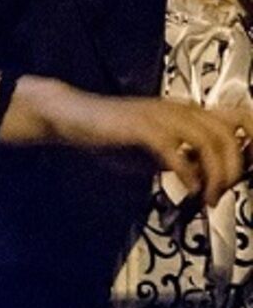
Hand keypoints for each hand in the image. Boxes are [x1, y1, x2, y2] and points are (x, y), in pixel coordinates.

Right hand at [47, 90, 252, 205]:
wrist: (72, 118)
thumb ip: (187, 160)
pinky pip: (176, 151)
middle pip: (229, 134)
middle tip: (222, 195)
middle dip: (235, 169)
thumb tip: (213, 181)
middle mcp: (182, 110)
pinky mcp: (142, 127)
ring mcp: (162, 116)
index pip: (240, 117)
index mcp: (190, 113)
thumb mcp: (159, 152)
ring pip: (209, 141)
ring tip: (207, 198)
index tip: (249, 172)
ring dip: (215, 175)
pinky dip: (188, 175)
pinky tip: (185, 190)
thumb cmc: (113, 136)